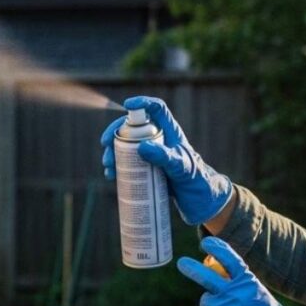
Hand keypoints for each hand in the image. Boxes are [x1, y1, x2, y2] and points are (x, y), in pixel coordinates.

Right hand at [100, 96, 232, 225]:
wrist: (200, 202)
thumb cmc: (197, 181)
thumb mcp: (181, 168)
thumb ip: (164, 157)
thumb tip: (142, 147)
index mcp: (170, 133)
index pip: (157, 109)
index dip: (142, 103)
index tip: (127, 105)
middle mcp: (159, 141)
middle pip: (133, 128)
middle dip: (115, 133)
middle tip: (105, 144)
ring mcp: (151, 155)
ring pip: (126, 146)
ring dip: (112, 153)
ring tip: (108, 166)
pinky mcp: (146, 170)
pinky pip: (127, 164)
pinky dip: (116, 168)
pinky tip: (111, 176)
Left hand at [178, 237, 305, 305]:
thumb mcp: (257, 293)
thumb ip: (238, 283)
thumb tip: (214, 269)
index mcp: (247, 283)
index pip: (228, 259)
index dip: (216, 248)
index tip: (206, 242)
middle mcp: (234, 294)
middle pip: (205, 277)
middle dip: (191, 268)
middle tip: (182, 263)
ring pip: (206, 302)